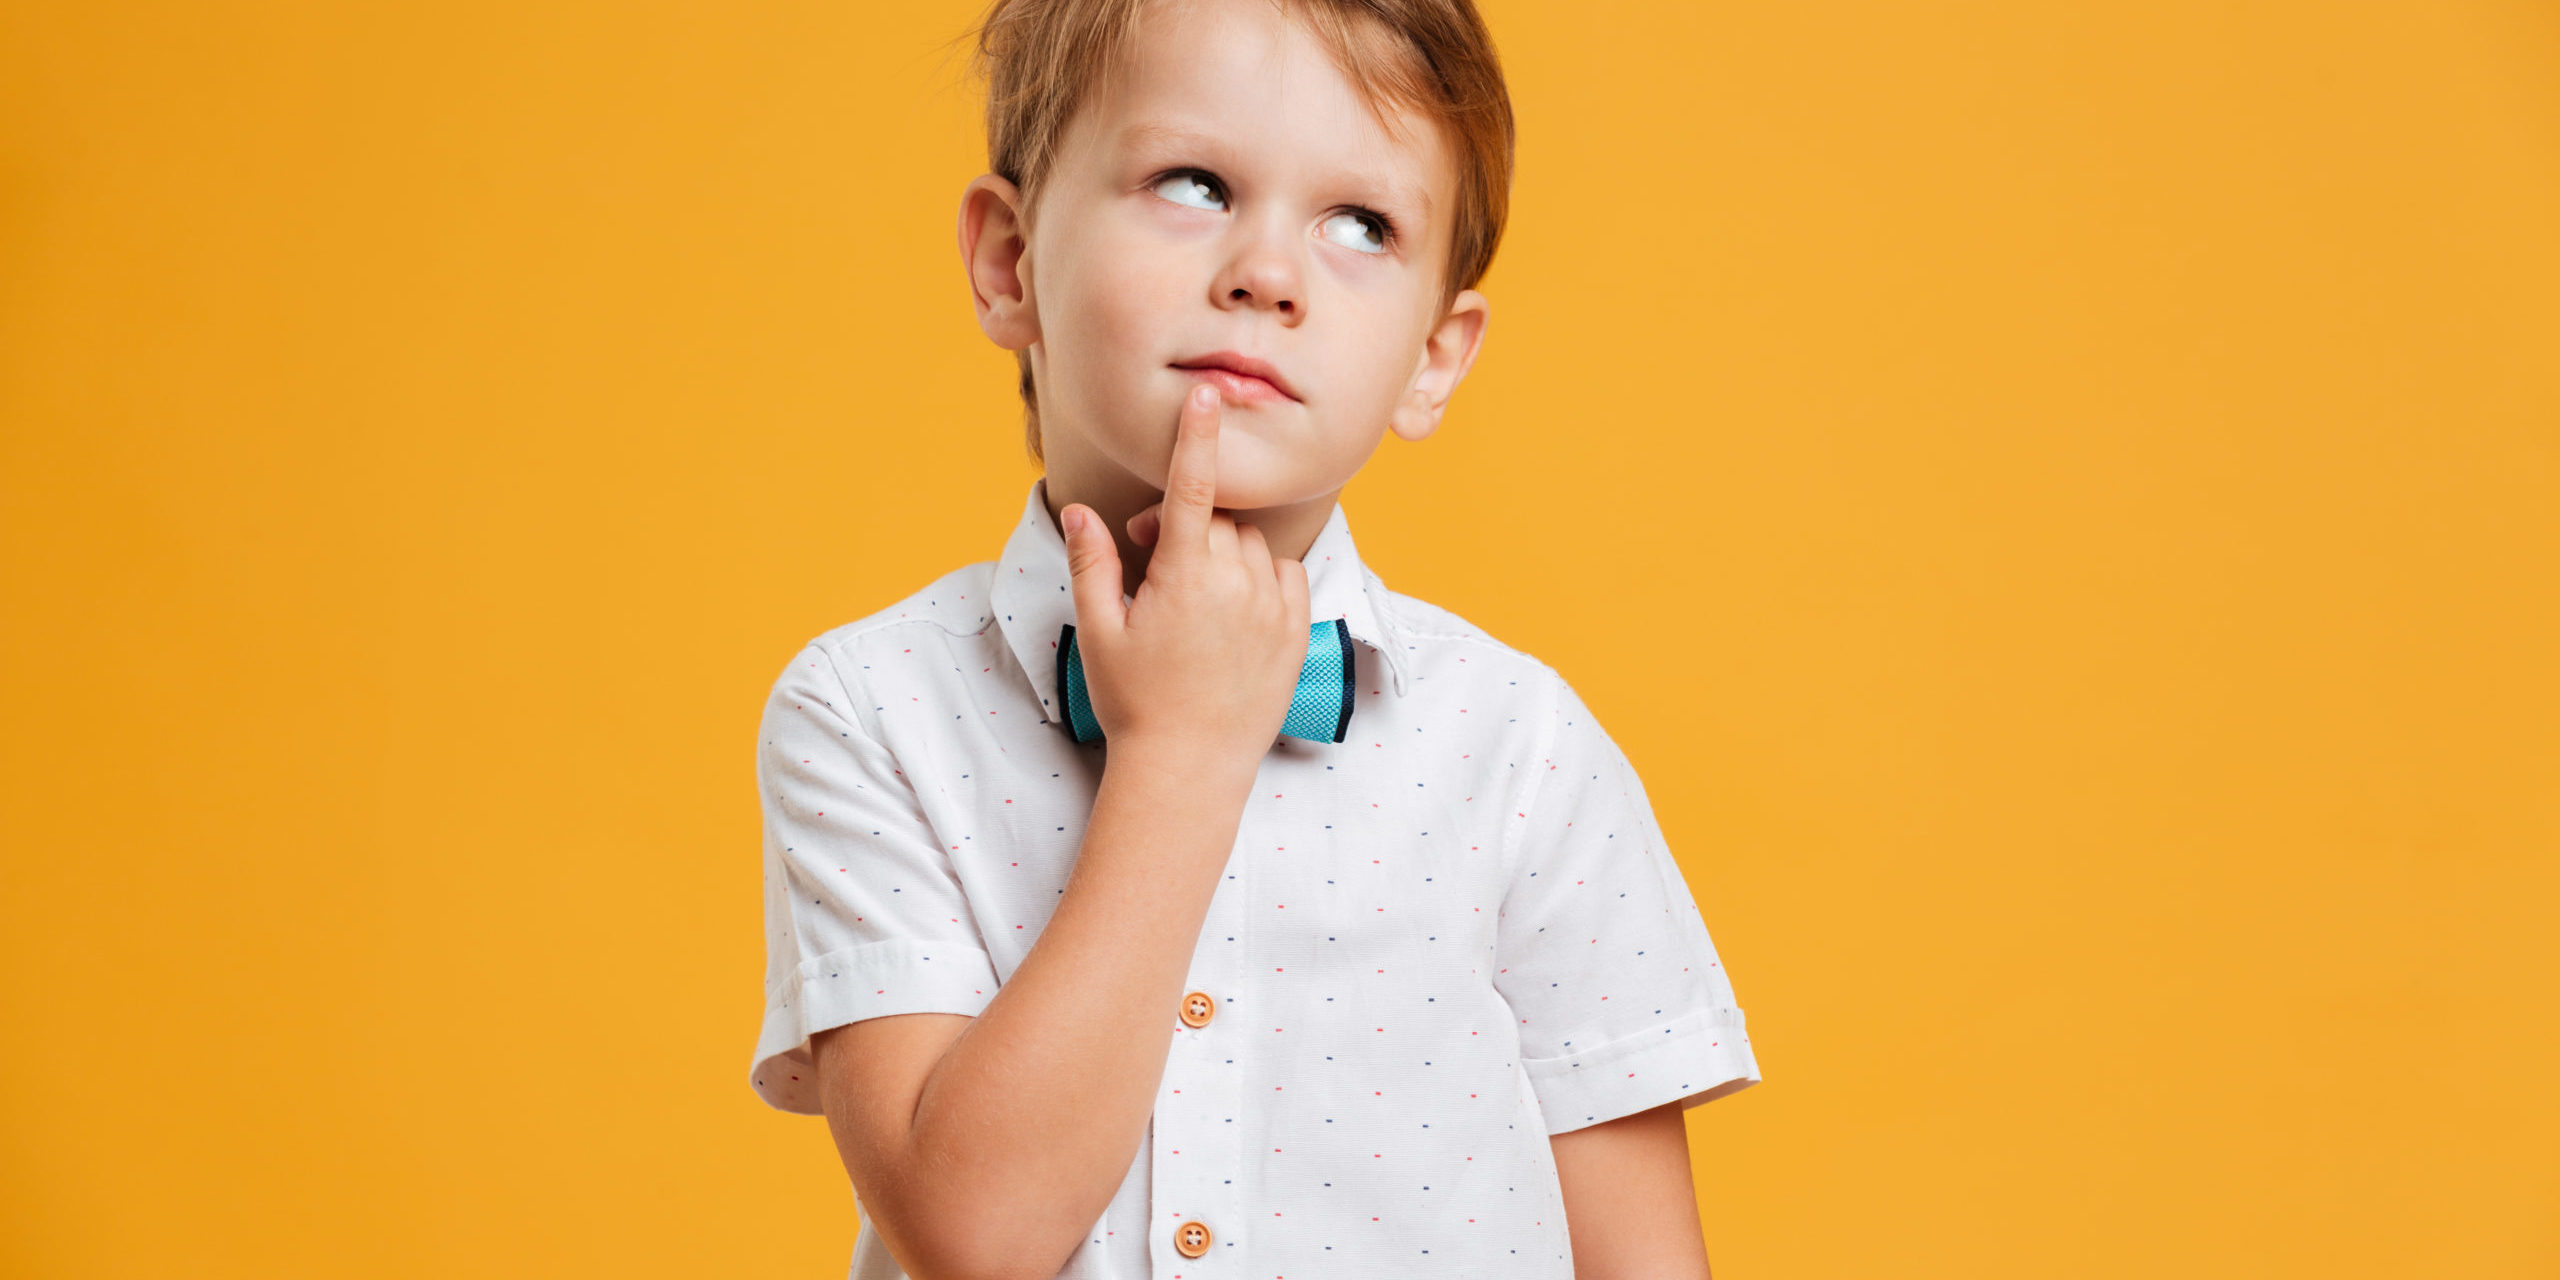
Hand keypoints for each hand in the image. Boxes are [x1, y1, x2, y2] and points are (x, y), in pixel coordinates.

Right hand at [1058, 384, 1311, 762]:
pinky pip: (1284, 574)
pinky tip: (1232, 610)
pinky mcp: (1298, 631)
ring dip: (1224, 552)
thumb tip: (1080, 511)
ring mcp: (1274, 608)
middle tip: (1152, 560)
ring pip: (1252, 545)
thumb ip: (1092, 563)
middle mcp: (1237, 585)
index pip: (1194, 488)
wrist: (1191, 767)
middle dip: (1187, 526)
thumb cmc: (1136, 701)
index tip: (1208, 394)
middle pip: (1219, 520)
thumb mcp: (1099, 632)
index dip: (1198, 437)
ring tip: (1193, 596)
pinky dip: (1260, 576)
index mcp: (1185, 577)